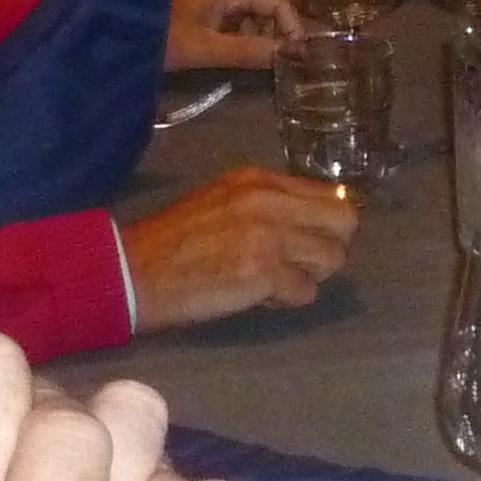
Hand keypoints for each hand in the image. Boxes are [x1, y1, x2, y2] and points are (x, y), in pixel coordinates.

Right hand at [120, 164, 356, 329]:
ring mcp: (268, 236)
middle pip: (345, 222)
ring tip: (277, 281)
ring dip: (310, 276)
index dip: (327, 223)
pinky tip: (259, 296)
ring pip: (332, 258)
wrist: (135, 270)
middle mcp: (269, 201)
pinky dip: (287, 300)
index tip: (308, 240)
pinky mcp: (262, 273)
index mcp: (260, 180)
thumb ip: (270, 202)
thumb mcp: (224, 200)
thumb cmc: (177, 239)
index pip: (331, 194)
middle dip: (329, 247)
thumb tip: (314, 219)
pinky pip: (305, 291)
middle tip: (301, 264)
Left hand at [166, 0, 305, 71]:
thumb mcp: (206, 49)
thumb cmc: (162, 38)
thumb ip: (250, 51)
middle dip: (285, 24)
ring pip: (257, 6)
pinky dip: (250, 30)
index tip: (298, 54)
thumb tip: (291, 55)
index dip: (293, 24)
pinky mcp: (207, 5)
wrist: (118, 35)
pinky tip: (249, 50)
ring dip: (268, 29)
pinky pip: (240, 14)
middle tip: (293, 54)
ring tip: (273, 56)